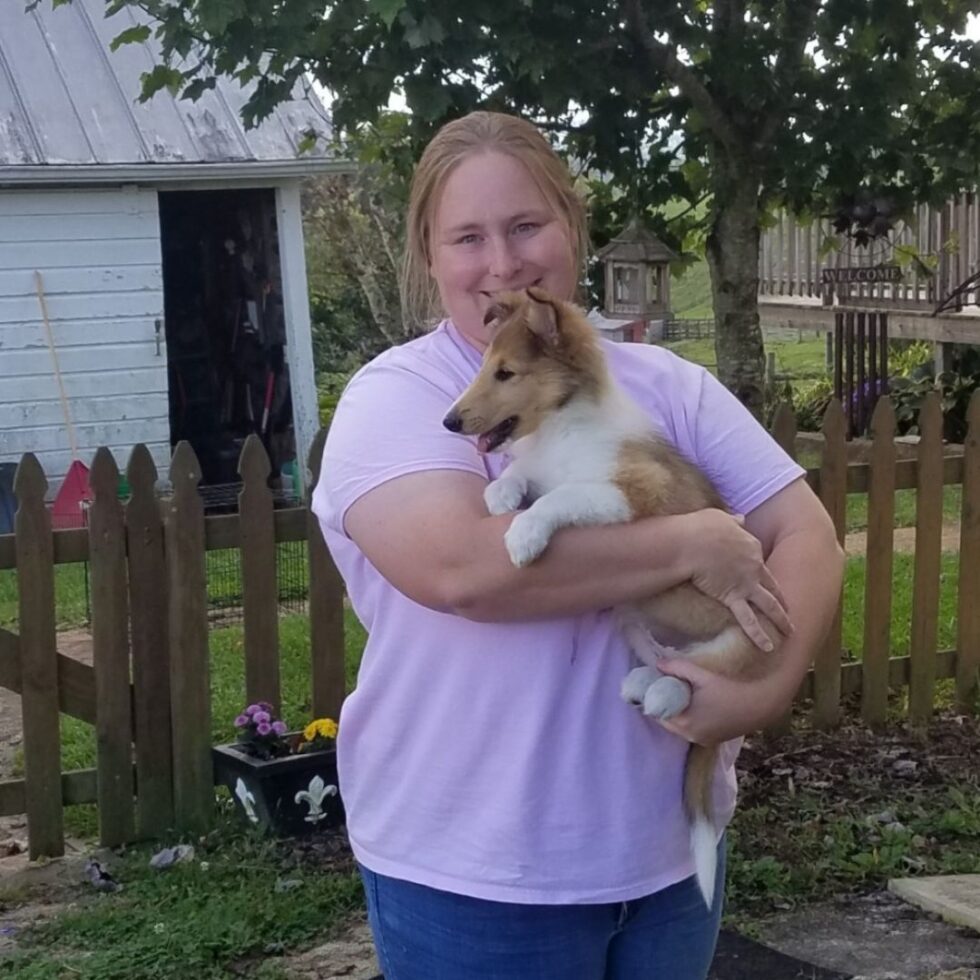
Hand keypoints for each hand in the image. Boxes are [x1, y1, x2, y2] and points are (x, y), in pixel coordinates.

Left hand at [653, 657, 788, 745]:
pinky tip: (694, 703)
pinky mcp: (711, 740)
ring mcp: (701, 740)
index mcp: (684, 723)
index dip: (653, 698)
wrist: (758, 706)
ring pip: (679, 725)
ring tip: (679, 692)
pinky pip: (691, 729)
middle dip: (664, 703)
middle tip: (664, 685)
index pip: (656, 713)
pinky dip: (688, 718)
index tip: (652, 684)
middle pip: (667, 720)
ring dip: (676, 711)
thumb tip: (657, 664)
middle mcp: (690, 736)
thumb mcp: (702, 676)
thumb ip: (678, 668)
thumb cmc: (729, 690)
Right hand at [681, 509, 792, 650]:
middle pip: (771, 584)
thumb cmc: (700, 528)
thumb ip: (734, 520)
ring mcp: (746, 583)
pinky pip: (749, 620)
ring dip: (781, 619)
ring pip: (769, 604)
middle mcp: (754, 566)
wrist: (690, 543)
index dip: (757, 568)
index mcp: (751, 545)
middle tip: (789, 608)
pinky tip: (768, 646)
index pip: (757, 559)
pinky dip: (758, 634)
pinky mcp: (734, 598)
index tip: (756, 575)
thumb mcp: (720, 517)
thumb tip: (742, 518)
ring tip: (790, 631)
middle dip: (781, 597)